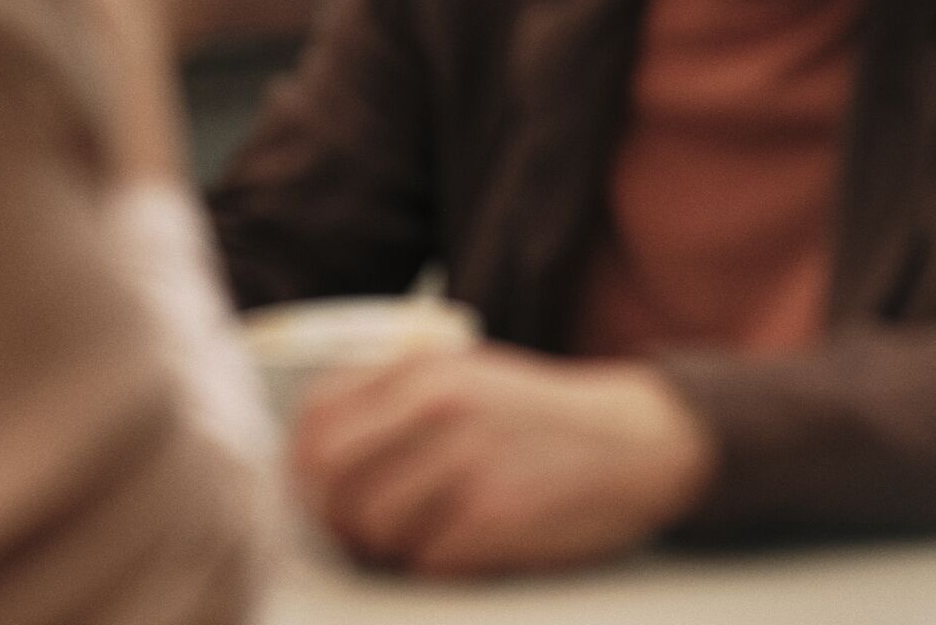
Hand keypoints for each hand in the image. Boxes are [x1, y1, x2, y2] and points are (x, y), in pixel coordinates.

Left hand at [290, 344, 717, 577]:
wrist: (634, 437)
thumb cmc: (533, 415)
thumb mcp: (459, 375)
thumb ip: (386, 398)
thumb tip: (308, 451)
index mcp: (418, 371)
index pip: (314, 422)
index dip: (301, 469)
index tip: (317, 492)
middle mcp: (435, 409)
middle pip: (328, 480)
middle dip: (332, 517)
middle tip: (357, 531)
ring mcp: (465, 463)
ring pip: (371, 528)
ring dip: (384, 547)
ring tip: (420, 537)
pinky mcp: (495, 518)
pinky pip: (423, 561)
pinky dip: (432, 564)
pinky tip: (462, 547)